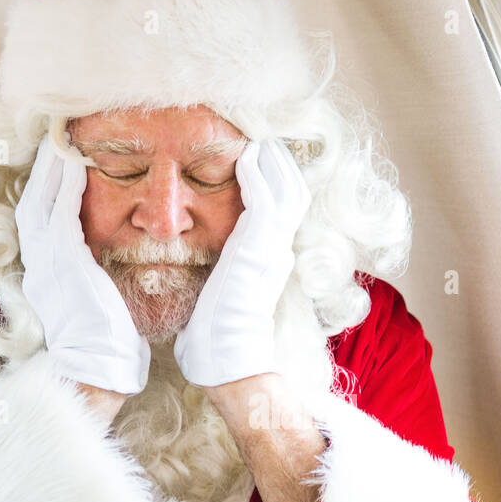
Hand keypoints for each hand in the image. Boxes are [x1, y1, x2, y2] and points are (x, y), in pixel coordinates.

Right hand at [16, 134, 150, 394]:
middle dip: (45, 167)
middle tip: (57, 135)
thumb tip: (112, 269)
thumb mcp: (98, 306)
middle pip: (35, 201)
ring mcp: (47, 263)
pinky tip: (74, 161)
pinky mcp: (62, 265)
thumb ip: (97, 281)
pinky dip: (62, 186)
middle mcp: (41, 265)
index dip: (51, 187)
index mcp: (50, 273)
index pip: (45, 218)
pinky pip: (57, 213)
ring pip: (40, 201)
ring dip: (50, 167)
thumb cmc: (106, 348)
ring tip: (63, 136)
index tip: (62, 160)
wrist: (95, 374)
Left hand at [173, 138, 310, 387]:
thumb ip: (223, 279)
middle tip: (267, 142)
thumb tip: (207, 275)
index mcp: (268, 264)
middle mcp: (277, 254)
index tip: (262, 165)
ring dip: (274, 164)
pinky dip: (258, 176)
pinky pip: (265, 201)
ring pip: (287, 192)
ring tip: (260, 140)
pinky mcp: (257, 250)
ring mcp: (271, 251)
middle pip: (293, 196)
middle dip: (282, 167)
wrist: (226, 361)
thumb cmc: (217, 341)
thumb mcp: (223, 298)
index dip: (277, 187)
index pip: (281, 215)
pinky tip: (247, 156)